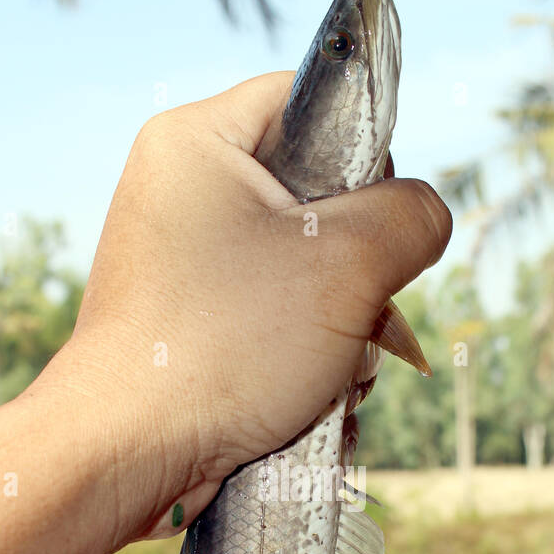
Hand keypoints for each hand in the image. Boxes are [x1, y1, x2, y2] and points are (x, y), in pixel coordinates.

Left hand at [36, 71, 451, 542]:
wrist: (128, 452)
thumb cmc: (224, 345)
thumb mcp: (350, 264)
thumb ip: (412, 217)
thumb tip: (425, 216)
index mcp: (196, 140)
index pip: (309, 102)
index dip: (364, 154)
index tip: (375, 221)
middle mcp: (177, 191)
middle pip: (312, 195)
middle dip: (353, 263)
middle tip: (354, 308)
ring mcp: (177, 261)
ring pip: (299, 268)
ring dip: (336, 321)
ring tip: (323, 364)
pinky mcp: (184, 322)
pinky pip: (268, 316)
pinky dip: (300, 352)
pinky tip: (301, 392)